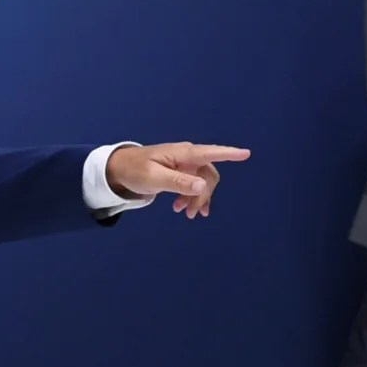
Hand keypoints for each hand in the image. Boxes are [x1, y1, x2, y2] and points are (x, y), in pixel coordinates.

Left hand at [105, 142, 250, 215]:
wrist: (119, 171)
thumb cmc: (135, 170)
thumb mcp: (154, 178)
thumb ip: (178, 182)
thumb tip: (203, 186)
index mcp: (182, 153)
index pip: (210, 152)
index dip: (230, 153)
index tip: (246, 154)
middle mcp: (187, 157)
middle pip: (209, 175)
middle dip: (204, 195)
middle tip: (190, 213)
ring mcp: (184, 165)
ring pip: (202, 183)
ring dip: (197, 199)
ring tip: (185, 214)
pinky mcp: (180, 173)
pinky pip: (194, 186)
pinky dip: (191, 198)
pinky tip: (182, 209)